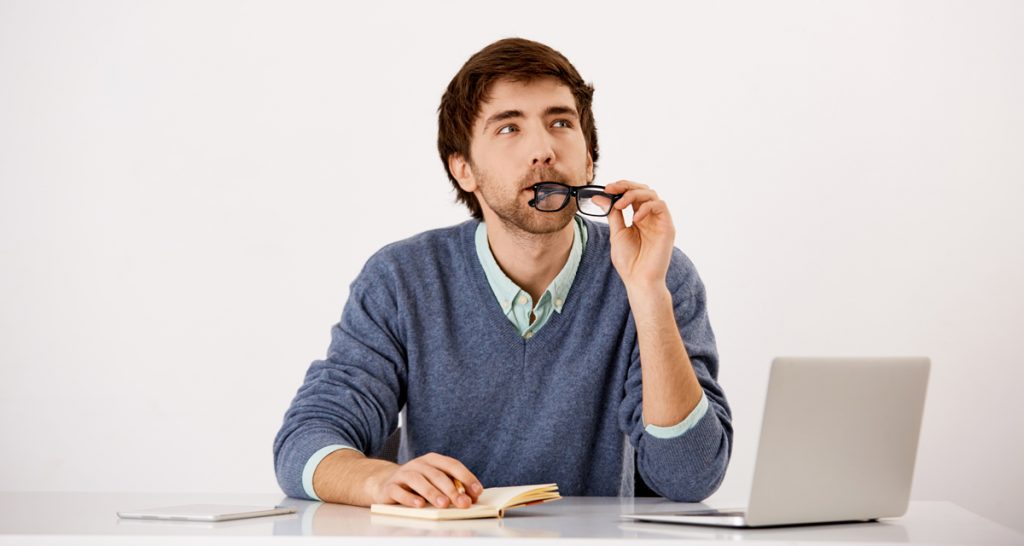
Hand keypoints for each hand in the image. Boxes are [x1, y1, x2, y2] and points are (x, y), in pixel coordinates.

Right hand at [368, 452, 482, 508]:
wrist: (386, 484)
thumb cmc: (417, 485)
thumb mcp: (435, 482)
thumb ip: (452, 487)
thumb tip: (471, 498)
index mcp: (433, 460)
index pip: (452, 465)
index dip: (466, 477)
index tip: (477, 491)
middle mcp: (419, 464)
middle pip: (437, 475)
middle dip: (452, 490)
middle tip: (463, 503)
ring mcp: (403, 474)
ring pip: (419, 481)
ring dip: (432, 493)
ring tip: (443, 504)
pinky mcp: (390, 487)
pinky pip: (400, 491)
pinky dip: (410, 498)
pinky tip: (420, 505)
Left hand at [604, 180, 675, 289]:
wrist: (639, 280)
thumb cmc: (629, 261)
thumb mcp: (617, 233)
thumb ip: (612, 214)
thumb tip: (599, 197)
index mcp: (639, 217)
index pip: (632, 194)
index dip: (621, 187)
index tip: (606, 188)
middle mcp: (650, 217)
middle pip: (643, 190)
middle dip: (626, 185)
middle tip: (611, 188)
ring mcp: (660, 221)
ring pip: (652, 194)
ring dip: (634, 194)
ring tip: (620, 204)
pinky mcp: (668, 227)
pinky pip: (661, 206)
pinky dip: (646, 207)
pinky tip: (635, 218)